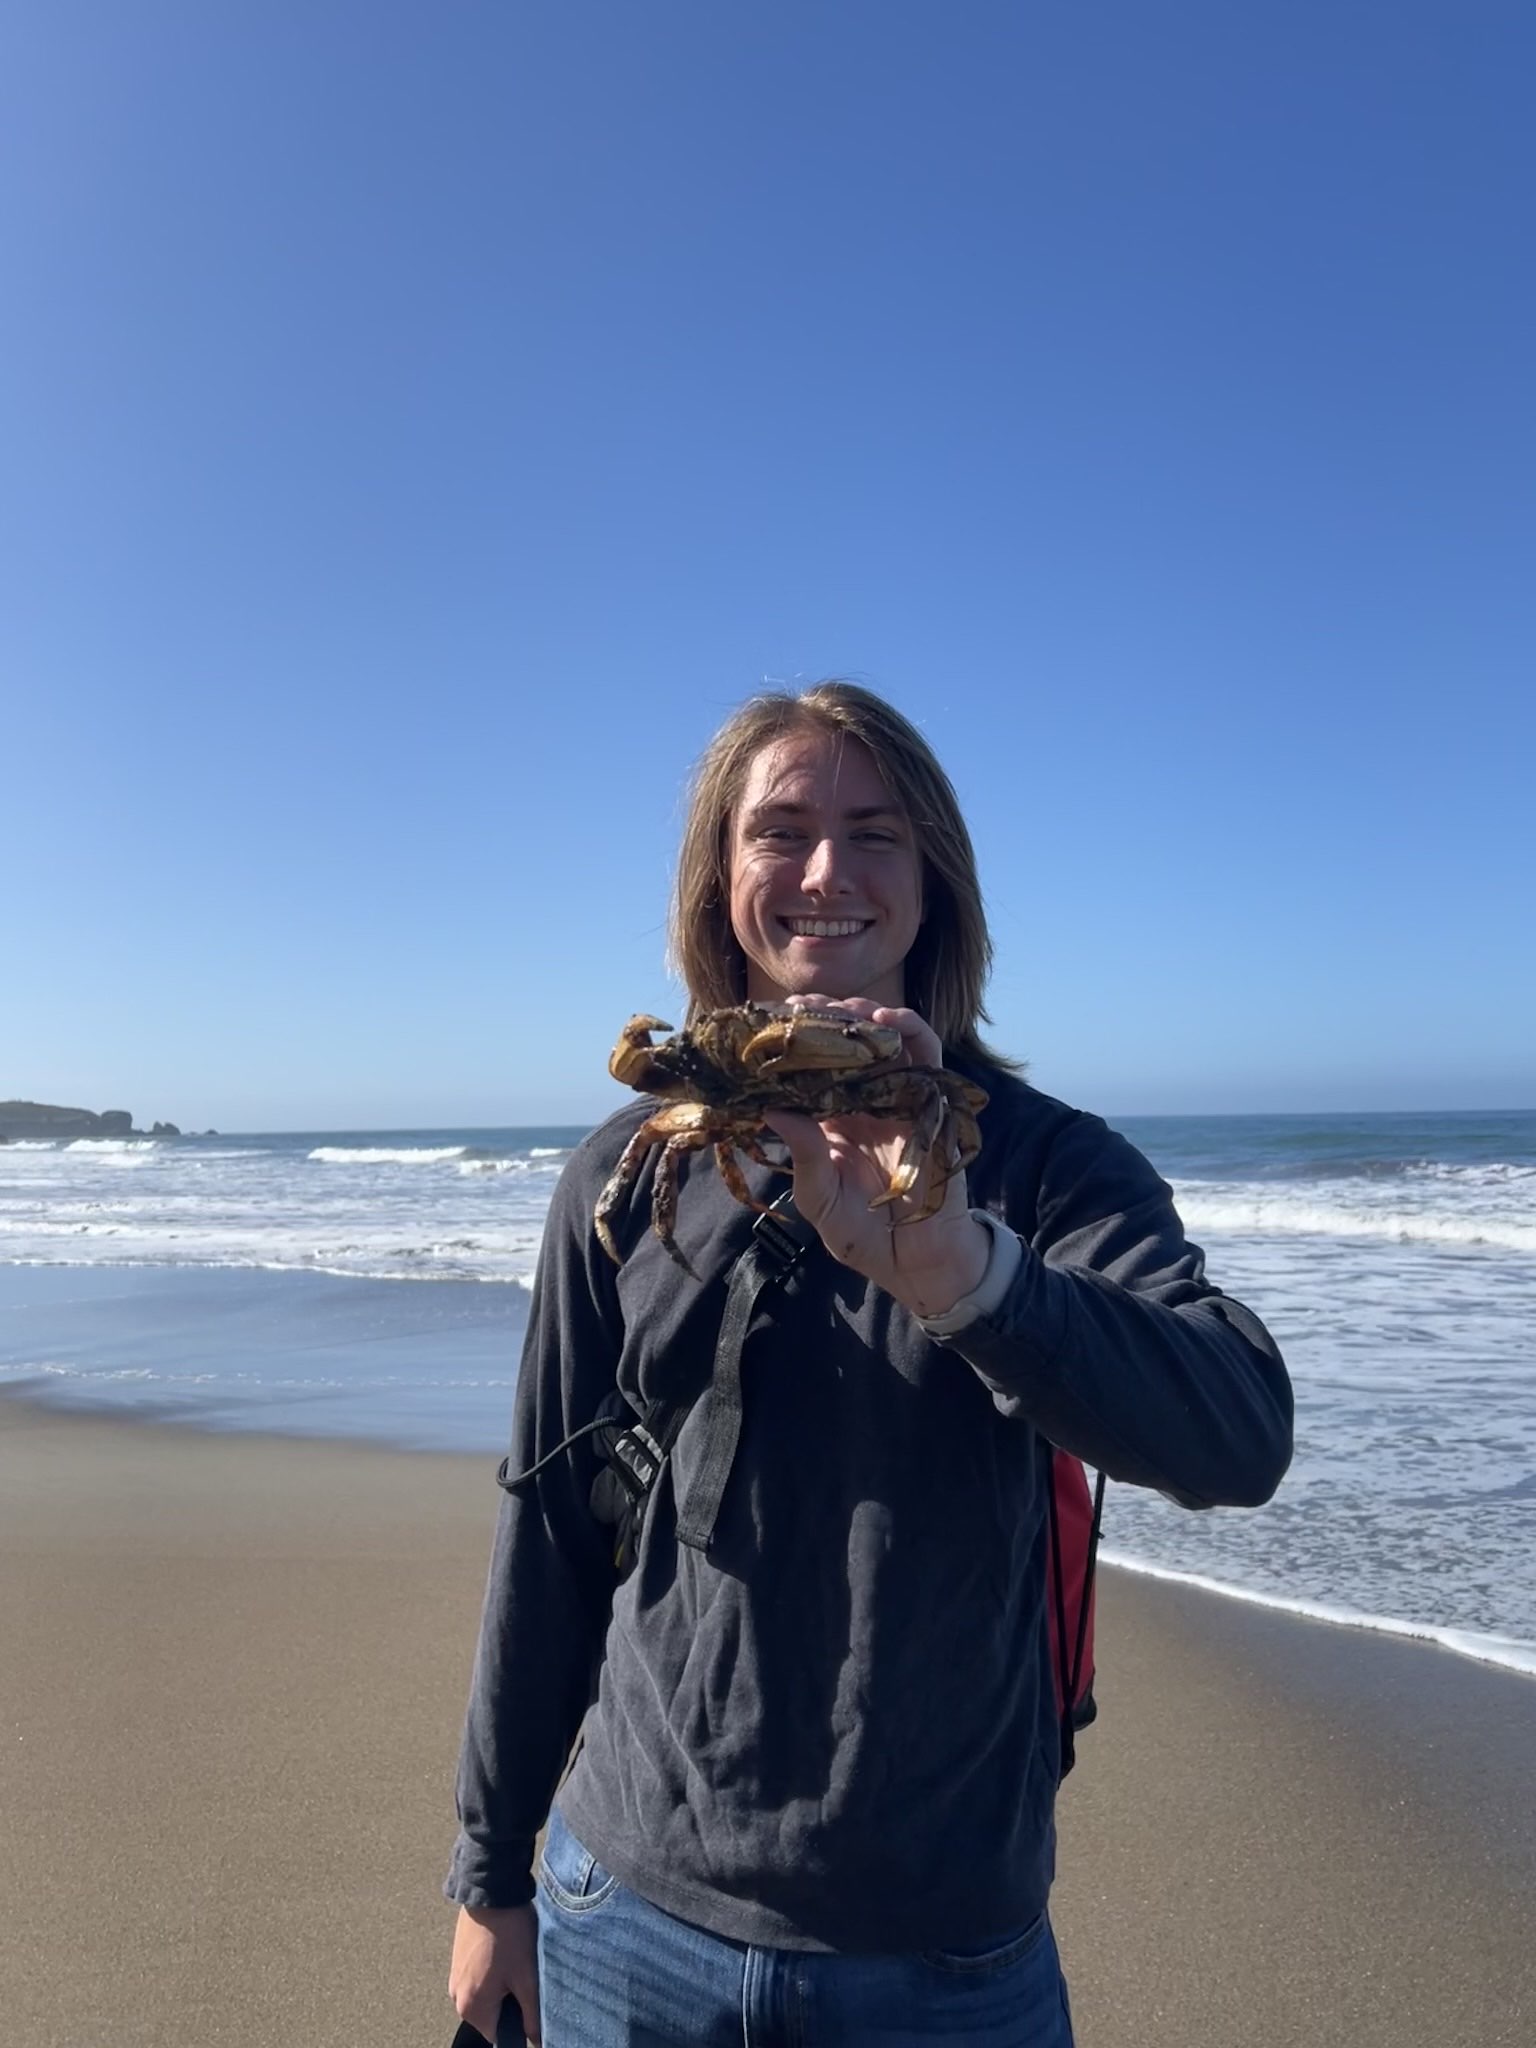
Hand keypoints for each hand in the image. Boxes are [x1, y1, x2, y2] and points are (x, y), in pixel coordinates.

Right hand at [450, 1902, 540, 2046]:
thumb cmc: (509, 1932)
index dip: (519, 2023)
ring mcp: (455, 1976)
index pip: (498, 2035)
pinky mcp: (459, 1959)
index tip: (531, 2004)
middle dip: (511, 2002)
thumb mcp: (527, 1977)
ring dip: (504, 1985)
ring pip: (486, 1995)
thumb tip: (537, 2039)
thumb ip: (533, 2015)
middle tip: (526, 1976)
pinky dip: (494, 1971)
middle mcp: (457, 1996)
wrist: (490, 1890)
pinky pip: (479, 1977)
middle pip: (491, 2015)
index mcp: (470, 2006)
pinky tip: (507, 1950)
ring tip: (517, 1960)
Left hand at [763, 998, 990, 1319]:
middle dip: (826, 1019)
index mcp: (832, 1119)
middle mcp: (865, 1102)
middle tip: (802, 1007)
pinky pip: (927, 1057)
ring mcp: (899, 1099)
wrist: (913, 1263)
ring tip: (842, 1008)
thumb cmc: (861, 1233)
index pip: (812, 1069)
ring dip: (865, 1016)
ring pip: (886, 1041)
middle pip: (847, 1045)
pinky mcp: (932, 1103)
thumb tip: (771, 1110)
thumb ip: (804, 1156)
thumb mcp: (819, 1198)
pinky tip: (888, 1019)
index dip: (795, 1044)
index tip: (769, 1024)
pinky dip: (911, 1030)